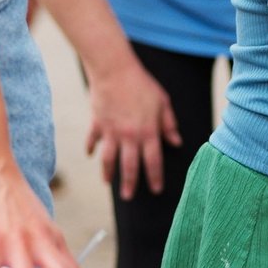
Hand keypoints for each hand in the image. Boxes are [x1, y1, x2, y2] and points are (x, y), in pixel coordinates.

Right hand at [84, 58, 180, 197]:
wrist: (115, 71)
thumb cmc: (143, 85)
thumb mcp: (163, 103)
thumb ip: (169, 124)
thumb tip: (177, 143)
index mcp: (148, 132)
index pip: (153, 161)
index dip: (155, 178)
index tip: (156, 190)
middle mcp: (129, 136)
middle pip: (129, 166)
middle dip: (130, 184)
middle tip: (129, 197)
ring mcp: (110, 132)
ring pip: (108, 159)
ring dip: (108, 173)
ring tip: (108, 183)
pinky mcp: (96, 124)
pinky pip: (92, 141)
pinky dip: (91, 149)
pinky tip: (91, 155)